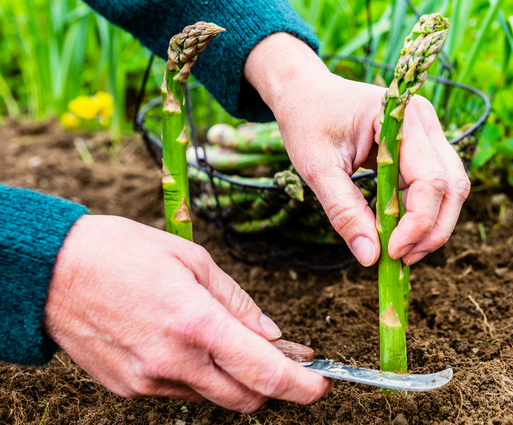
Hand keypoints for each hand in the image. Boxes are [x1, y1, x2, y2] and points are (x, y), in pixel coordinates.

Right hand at [44, 215, 329, 411]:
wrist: (51, 272)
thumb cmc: (123, 253)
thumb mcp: (194, 261)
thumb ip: (238, 303)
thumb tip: (272, 334)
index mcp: (197, 324)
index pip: (265, 372)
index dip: (302, 385)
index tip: (320, 383)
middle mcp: (175, 361)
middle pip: (247, 398)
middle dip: (273, 385)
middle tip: (284, 359)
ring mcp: (150, 381)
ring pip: (214, 398)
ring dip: (235, 380)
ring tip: (234, 346)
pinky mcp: (129, 388)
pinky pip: (181, 392)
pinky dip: (199, 377)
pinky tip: (192, 347)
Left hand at [244, 33, 469, 266]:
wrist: (306, 93)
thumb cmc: (308, 120)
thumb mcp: (317, 168)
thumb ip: (344, 211)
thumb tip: (370, 257)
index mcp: (401, 117)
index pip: (430, 179)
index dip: (418, 222)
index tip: (392, 252)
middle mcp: (425, 121)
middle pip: (452, 186)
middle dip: (433, 230)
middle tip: (402, 259)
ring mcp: (428, 134)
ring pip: (451, 189)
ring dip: (432, 225)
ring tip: (400, 250)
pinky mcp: (424, 148)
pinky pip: (435, 187)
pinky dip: (421, 214)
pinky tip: (398, 233)